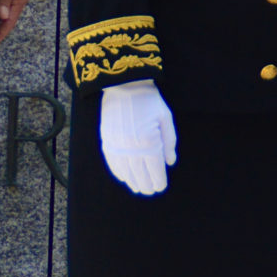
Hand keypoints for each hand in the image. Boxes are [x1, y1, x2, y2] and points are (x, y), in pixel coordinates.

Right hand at [99, 81, 175, 196]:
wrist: (124, 85)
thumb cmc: (149, 101)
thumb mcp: (165, 118)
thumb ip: (169, 142)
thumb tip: (169, 163)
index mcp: (149, 141)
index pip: (155, 170)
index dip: (159, 181)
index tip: (161, 187)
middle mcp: (132, 146)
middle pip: (139, 174)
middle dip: (146, 185)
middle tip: (150, 191)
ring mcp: (117, 144)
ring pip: (125, 171)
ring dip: (132, 182)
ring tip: (138, 188)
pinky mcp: (107, 140)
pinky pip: (112, 162)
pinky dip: (118, 173)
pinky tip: (124, 177)